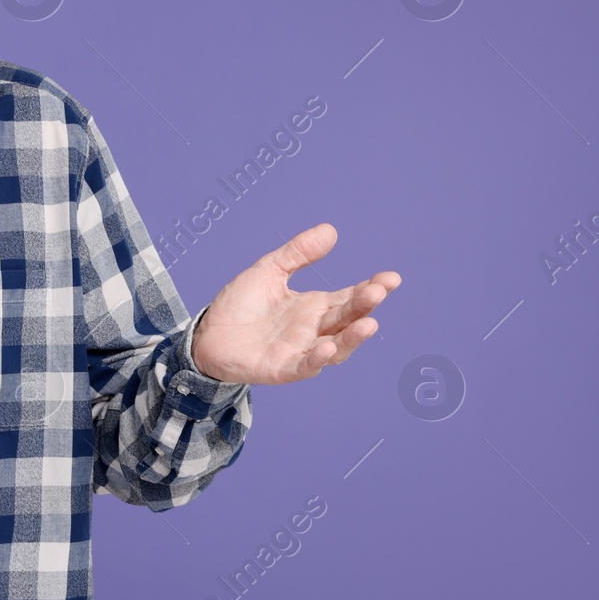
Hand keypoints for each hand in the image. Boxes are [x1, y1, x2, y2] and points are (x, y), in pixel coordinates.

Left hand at [190, 222, 399, 384]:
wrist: (207, 334)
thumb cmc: (240, 304)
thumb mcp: (269, 270)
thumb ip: (298, 253)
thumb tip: (330, 230)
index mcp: (315, 307)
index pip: (350, 297)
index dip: (372, 289)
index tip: (391, 278)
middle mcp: (313, 330)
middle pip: (347, 319)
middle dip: (364, 306)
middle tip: (378, 291)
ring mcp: (299, 351)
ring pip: (335, 348)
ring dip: (352, 338)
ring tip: (368, 323)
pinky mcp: (281, 369)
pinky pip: (304, 367)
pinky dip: (317, 360)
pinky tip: (328, 348)